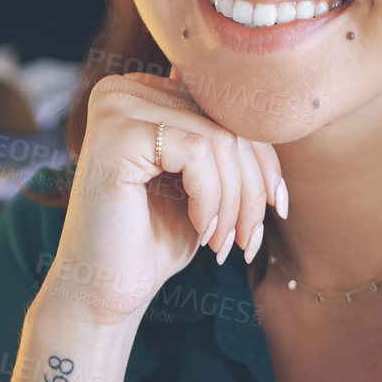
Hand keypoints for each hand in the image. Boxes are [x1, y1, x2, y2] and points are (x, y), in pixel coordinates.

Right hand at [37, 66, 287, 328]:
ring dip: (235, 200)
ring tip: (224, 243)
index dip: (261, 158)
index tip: (278, 207)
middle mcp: (122, 90)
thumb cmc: (152, 240)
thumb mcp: (201, 183)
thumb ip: (221, 141)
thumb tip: (263, 105)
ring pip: (218, 138)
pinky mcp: (115, 135)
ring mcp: (115, 108)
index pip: (222, 107)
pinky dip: (211, 198)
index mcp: (140, 92)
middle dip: (252, 186)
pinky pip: (198, 151)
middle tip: (248, 239)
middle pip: (224, 120)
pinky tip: (201, 229)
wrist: (103, 291)